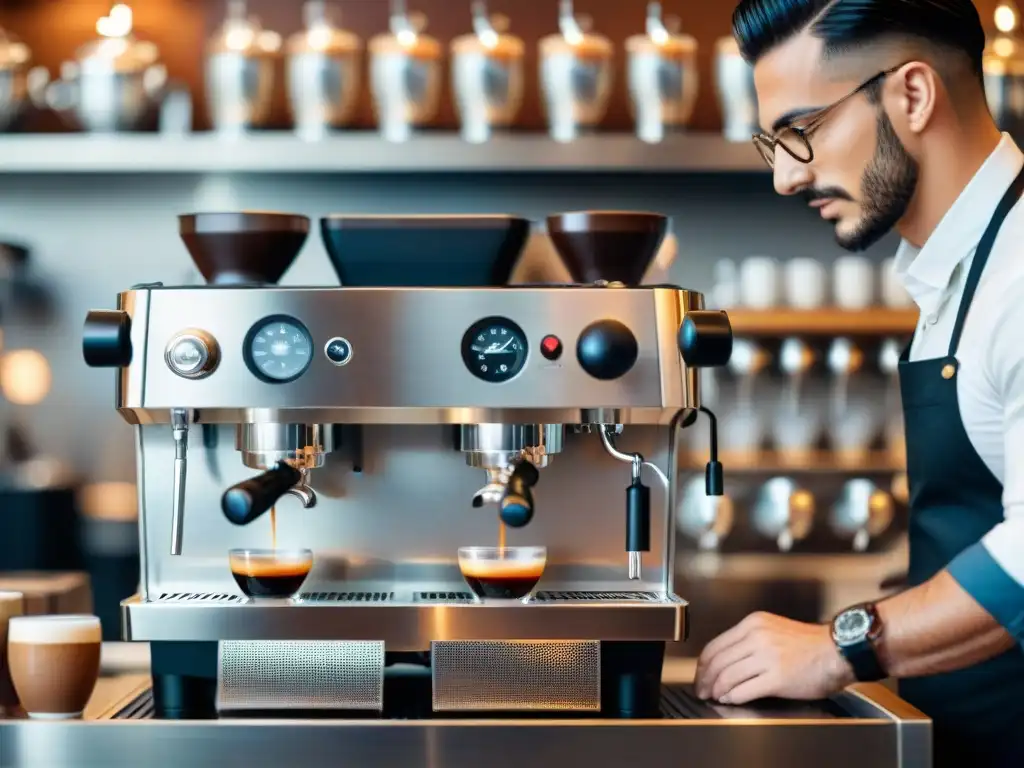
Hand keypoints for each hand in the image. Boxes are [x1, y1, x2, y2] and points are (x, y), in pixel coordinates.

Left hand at [694, 612, 854, 704]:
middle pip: (717, 662)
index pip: (715, 645)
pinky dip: (733, 696)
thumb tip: (725, 661)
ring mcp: (767, 657)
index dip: (703, 665)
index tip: (700, 675)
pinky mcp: (777, 678)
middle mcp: (757, 637)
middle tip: (702, 689)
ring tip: (715, 696)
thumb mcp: (773, 630)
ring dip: (717, 689)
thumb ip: (749, 640)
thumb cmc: (810, 644)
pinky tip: (731, 698)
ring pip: (728, 676)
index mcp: (753, 624)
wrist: (838, 650)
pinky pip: (745, 689)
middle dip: (705, 679)